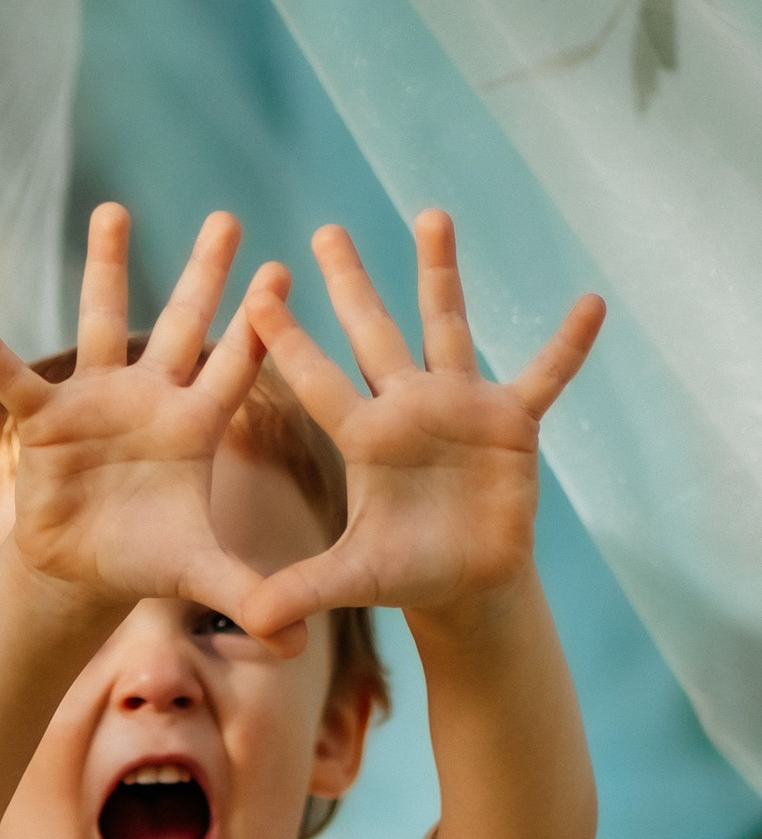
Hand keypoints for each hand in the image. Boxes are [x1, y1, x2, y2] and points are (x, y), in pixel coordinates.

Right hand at [0, 202, 292, 637]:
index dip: (257, 325)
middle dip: (204, 273)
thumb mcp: (200, 574)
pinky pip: (13, 380)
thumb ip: (250, 595)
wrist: (83, 570)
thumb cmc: (147, 559)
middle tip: (228, 216)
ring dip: (107, 268)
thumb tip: (299, 644)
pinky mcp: (46, 419)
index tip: (282, 270)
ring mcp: (98, 401)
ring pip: (105, 322)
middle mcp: (152, 398)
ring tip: (114, 210)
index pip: (235, 367)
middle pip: (183, 325)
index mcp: (196, 426)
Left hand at [240, 211, 603, 630]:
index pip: (317, 381)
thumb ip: (299, 592)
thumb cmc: (405, 574)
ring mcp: (459, 406)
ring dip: (440, 273)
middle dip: (348, 283)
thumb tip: (247, 624)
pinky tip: (591, 304)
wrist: (466, 583)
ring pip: (447, 325)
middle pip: (372, 332)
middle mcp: (405, 407)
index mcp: (363, 438)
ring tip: (429, 214)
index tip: (257, 290)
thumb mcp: (350, 582)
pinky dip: (568, 346)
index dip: (288, 339)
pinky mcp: (511, 421)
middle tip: (325, 232)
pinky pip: (546, 375)